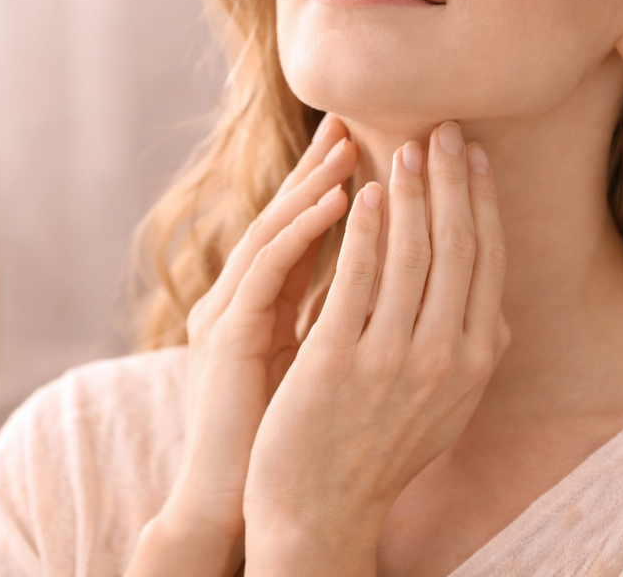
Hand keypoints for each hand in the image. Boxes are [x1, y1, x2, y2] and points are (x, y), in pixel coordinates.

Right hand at [127, 116, 358, 576]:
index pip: (303, 229)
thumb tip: (395, 286)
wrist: (246, 501)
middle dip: (321, 166)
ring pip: (273, 230)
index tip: (376, 146)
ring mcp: (228, 313)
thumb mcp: (321, 362)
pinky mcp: (227, 337)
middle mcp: (239, 297)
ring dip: (314, 184)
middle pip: (283, 216)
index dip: (336, 183)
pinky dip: (303, 231)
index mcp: (263, 304)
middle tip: (359, 120)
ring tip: (352, 146)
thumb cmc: (289, 438)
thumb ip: (342, 316)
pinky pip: (268, 270)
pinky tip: (340, 203)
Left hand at [242, 122, 509, 575]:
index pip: (486, 262)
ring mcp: (392, 361)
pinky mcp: (338, 362)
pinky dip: (364, 232)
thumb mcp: (443, 405)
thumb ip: (467, 354)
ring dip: (410, 193)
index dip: (481, 203)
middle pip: (457, 248)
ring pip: (411, 256)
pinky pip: (357, 282)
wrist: (320, 507)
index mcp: (473, 362)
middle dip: (452, 181)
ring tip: (404, 145)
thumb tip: (493, 310)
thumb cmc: (377, 448)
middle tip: (444, 128)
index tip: (474, 154)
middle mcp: (444, 359)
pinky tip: (362, 194)